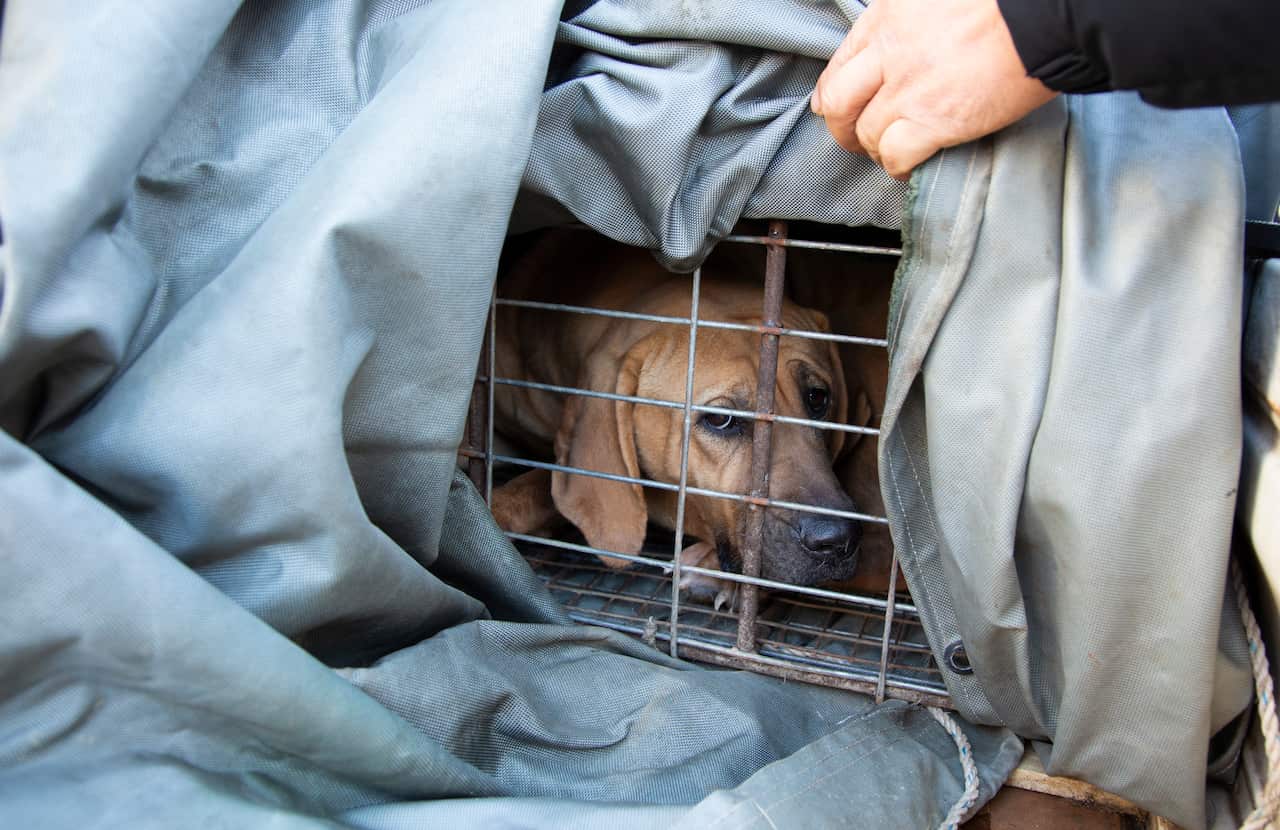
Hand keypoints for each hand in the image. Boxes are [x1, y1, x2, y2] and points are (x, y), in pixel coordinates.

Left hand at [812, 0, 1056, 179]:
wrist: (1044, 15)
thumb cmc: (1005, 3)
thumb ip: (910, 22)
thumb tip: (900, 46)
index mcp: (888, 18)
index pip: (839, 64)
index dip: (833, 93)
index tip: (836, 106)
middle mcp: (889, 53)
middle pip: (839, 104)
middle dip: (841, 127)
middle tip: (855, 138)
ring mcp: (908, 90)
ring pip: (867, 134)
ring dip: (875, 149)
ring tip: (891, 152)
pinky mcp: (934, 122)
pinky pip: (896, 155)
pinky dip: (897, 167)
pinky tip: (908, 166)